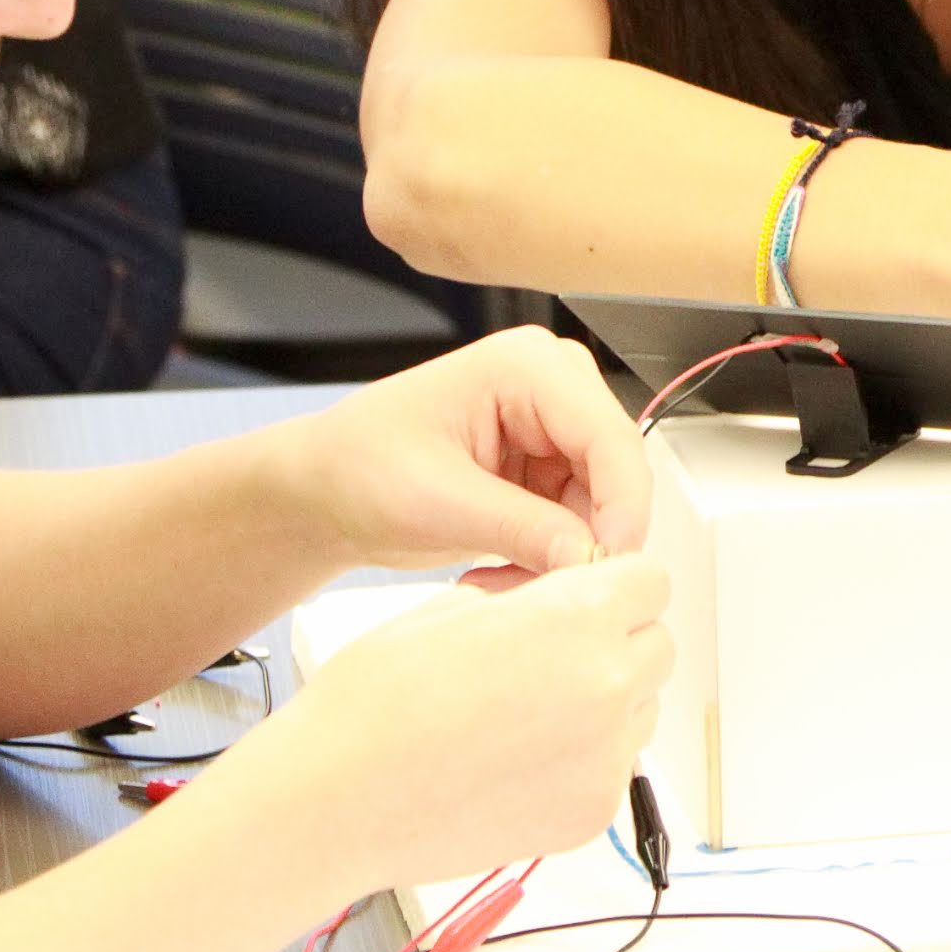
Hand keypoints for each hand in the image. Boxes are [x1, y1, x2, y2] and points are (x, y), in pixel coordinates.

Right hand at [238, 554, 673, 892]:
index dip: (613, 583)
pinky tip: (515, 760)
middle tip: (551, 652)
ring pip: (641, 709)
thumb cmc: (375, 701)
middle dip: (616, 639)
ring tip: (525, 710)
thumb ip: (527, 595)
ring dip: (606, 700)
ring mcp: (606, 759)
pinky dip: (582, 758)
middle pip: (656, 645)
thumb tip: (557, 593)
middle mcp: (608, 688)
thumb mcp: (451, 608)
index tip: (583, 596)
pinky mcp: (591, 815)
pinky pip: (613, 768)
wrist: (338, 801)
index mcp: (577, 619)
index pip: (649, 580)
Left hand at [291, 325, 653, 579]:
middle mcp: (553, 388)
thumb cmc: (359, 467)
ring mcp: (554, 429)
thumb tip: (593, 559)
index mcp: (527, 366)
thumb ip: (523, 527)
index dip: (623, 508)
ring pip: (604, 507)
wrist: (327, 489)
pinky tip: (502, 568)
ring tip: (502, 577)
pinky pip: (582, 524)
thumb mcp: (436, 501)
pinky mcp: (549, 469)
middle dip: (589, 537)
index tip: (607, 569)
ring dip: (566, 555)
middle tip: (543, 585)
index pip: (611, 438)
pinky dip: (552, 558)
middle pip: (617, 473)